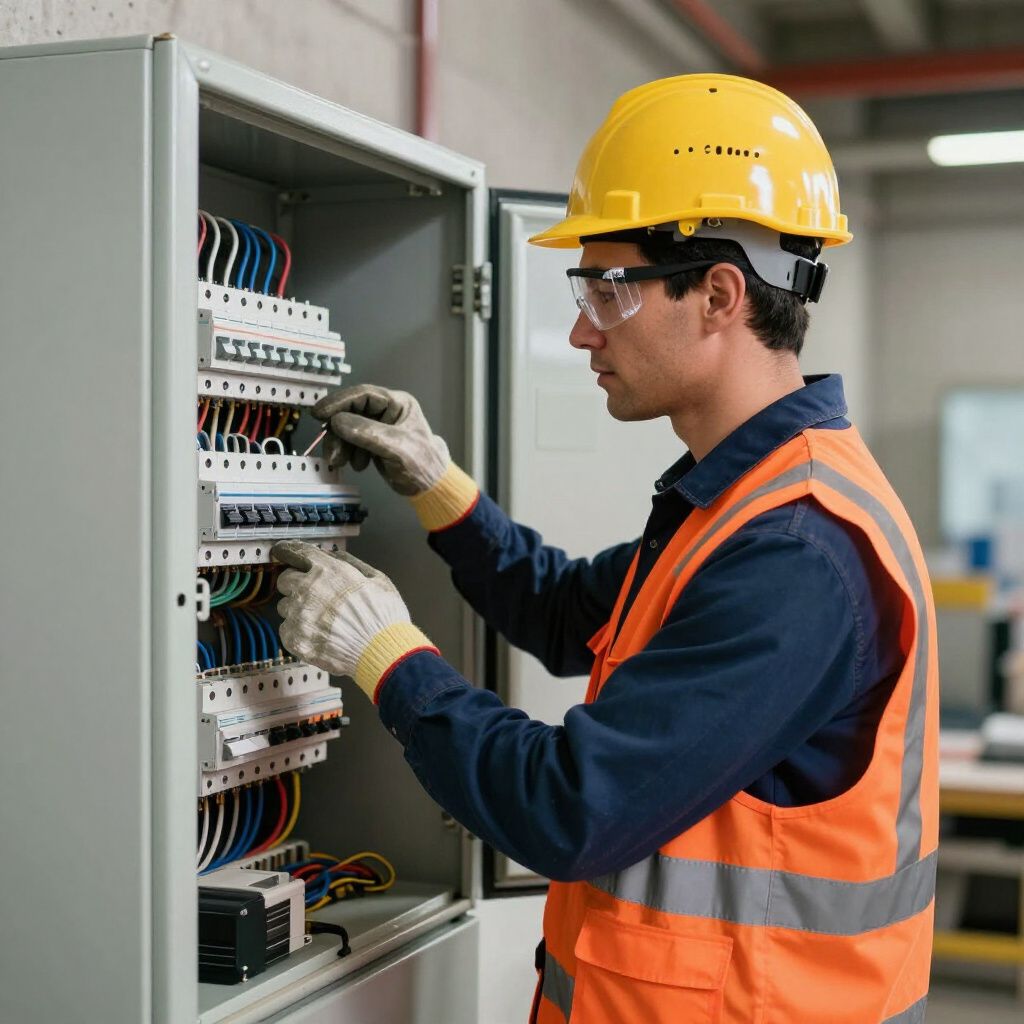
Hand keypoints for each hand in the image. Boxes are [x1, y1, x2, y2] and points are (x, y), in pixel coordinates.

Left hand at [272, 541, 434, 699]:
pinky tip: (320, 635)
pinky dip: (299, 632)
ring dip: (299, 610)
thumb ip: (350, 563)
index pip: (298, 552)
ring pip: (285, 607)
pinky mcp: (294, 639)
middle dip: (296, 585)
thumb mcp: (377, 579)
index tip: (281, 551)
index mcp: (329, 571)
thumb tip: (332, 557)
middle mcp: (308, 589)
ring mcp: (299, 615)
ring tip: (323, 621)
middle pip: (285, 580)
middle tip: (313, 596)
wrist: (383, 652)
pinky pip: (287, 630)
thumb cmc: (384, 617)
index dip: (287, 550)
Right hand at [313, 384, 448, 496]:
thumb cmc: (422, 463)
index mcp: (397, 403)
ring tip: (342, 462)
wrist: (430, 486)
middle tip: (333, 453)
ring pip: (348, 428)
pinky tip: (359, 464)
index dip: (339, 402)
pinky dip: (349, 453)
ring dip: (341, 445)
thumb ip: (367, 433)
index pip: (362, 395)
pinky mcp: (372, 441)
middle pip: (351, 412)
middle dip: (338, 432)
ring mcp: (378, 426)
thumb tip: (337, 421)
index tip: (320, 414)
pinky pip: (352, 441)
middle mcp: (386, 411)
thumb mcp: (396, 447)